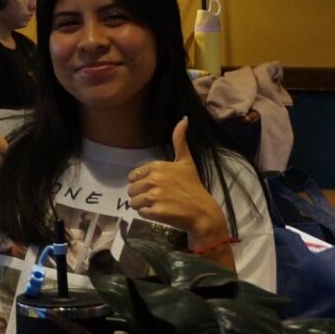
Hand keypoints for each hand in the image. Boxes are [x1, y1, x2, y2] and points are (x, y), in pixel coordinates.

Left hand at [126, 117, 232, 262]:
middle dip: (140, 195)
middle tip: (156, 198)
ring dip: (142, 205)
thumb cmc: (193, 186)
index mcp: (158, 166)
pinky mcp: (156, 212)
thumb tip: (183, 119)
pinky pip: (140, 213)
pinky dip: (147, 214)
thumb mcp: (186, 162)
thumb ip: (180, 141)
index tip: (155, 186)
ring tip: (157, 205)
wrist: (203, 211)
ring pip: (134, 202)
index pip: (134, 175)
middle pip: (131, 189)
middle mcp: (155, 179)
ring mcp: (155, 196)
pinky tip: (160, 213)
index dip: (141, 182)